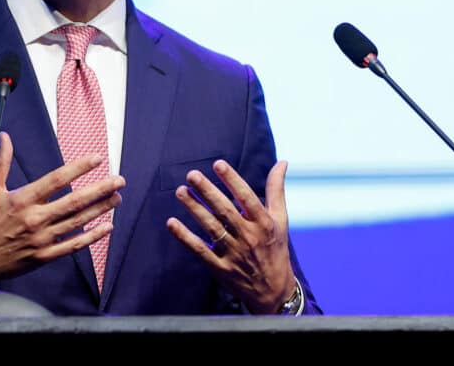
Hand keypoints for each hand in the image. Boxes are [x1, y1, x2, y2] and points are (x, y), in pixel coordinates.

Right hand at [0, 131, 124, 286]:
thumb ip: (1, 163)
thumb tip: (4, 137)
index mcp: (23, 200)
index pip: (56, 180)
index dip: (78, 168)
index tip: (97, 158)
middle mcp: (35, 219)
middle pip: (75, 201)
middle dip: (100, 189)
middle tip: (120, 180)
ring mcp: (42, 239)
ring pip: (78, 222)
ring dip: (101, 209)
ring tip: (118, 197)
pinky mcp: (44, 256)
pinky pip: (73, 245)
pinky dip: (92, 236)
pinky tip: (107, 226)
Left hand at [166, 159, 295, 313]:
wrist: (273, 292)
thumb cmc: (275, 248)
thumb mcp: (281, 219)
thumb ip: (277, 190)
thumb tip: (282, 161)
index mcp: (264, 223)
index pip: (247, 198)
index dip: (233, 180)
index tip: (218, 164)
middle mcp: (249, 237)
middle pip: (225, 211)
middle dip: (208, 192)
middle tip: (192, 175)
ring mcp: (234, 254)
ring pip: (211, 228)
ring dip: (195, 209)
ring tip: (181, 191)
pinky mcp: (221, 268)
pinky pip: (200, 250)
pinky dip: (185, 237)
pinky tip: (172, 223)